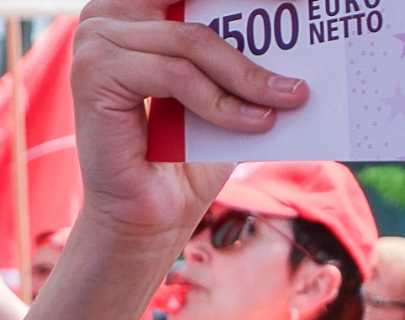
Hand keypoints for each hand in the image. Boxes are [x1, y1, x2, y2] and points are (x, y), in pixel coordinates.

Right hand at [71, 0, 309, 243]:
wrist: (151, 214)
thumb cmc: (188, 154)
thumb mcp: (226, 93)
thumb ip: (246, 57)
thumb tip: (304, 40)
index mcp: (140, 6)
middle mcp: (111, 11)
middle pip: (192, 0)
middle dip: (249, 9)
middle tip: (308, 15)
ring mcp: (97, 38)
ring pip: (194, 42)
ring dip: (251, 76)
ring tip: (292, 97)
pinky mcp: (96, 72)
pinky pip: (177, 75)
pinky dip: (222, 102)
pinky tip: (258, 122)